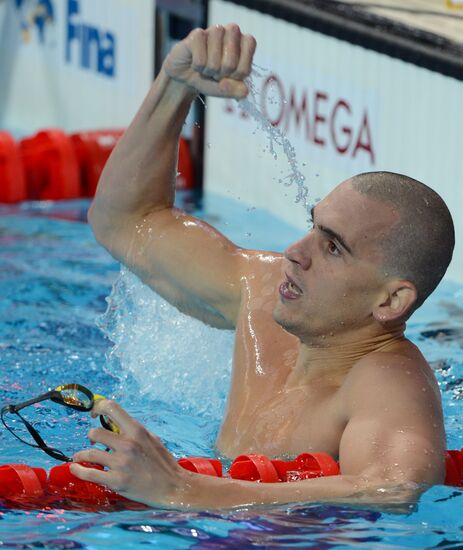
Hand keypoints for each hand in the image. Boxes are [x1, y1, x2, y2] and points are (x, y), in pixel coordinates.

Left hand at [70, 399, 187, 506]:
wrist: (172, 487)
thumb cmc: (163, 463)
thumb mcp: (152, 439)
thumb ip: (134, 431)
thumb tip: (115, 422)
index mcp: (137, 430)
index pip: (112, 408)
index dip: (98, 407)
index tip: (94, 413)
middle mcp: (128, 444)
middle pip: (95, 433)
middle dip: (90, 437)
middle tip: (92, 442)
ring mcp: (121, 463)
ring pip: (89, 453)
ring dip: (80, 454)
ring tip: (79, 457)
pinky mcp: (116, 481)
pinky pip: (89, 473)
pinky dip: (78, 470)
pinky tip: (75, 468)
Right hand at [163, 23, 255, 98]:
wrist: (187, 76)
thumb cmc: (210, 78)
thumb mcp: (225, 89)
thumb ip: (235, 90)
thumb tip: (244, 92)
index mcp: (245, 43)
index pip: (246, 64)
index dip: (237, 75)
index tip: (230, 75)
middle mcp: (232, 32)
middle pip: (231, 63)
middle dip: (221, 75)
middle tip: (216, 72)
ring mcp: (215, 30)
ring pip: (215, 61)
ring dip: (209, 71)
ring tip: (206, 67)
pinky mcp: (197, 34)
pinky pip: (200, 60)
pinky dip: (198, 67)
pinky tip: (196, 62)